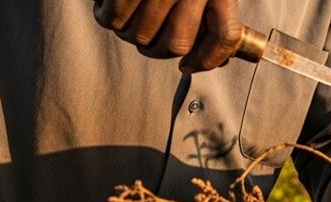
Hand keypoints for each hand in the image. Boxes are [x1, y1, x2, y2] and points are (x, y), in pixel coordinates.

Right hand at [93, 0, 242, 72]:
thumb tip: (205, 54)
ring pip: (140, 35)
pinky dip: (105, 15)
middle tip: (144, 35)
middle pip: (175, 44)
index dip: (207, 60)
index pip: (225, 36)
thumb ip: (208, 10)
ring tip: (123, 12)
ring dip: (128, 31)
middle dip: (155, 49)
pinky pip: (113, 18)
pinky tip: (106, 1)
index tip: (188, 65)